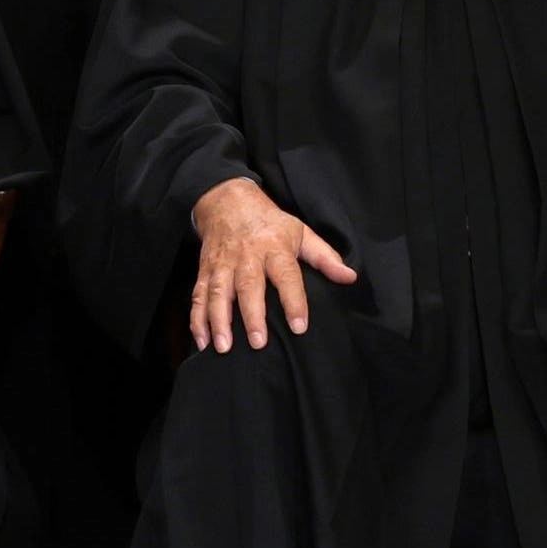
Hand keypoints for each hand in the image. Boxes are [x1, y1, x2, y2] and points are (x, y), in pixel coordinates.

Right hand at [188, 176, 355, 352]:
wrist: (227, 200)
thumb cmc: (269, 222)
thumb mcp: (300, 232)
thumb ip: (325, 257)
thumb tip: (350, 277)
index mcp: (274, 247)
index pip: (286, 274)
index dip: (293, 300)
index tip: (299, 326)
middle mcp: (246, 256)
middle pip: (248, 286)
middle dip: (251, 315)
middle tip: (258, 343)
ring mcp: (222, 264)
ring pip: (218, 293)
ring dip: (219, 320)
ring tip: (224, 347)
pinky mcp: (205, 271)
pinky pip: (198, 296)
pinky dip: (197, 319)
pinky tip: (202, 342)